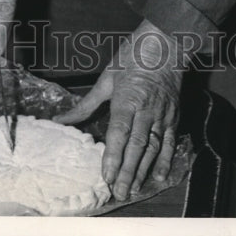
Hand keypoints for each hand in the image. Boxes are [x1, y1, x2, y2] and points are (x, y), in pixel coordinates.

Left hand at [54, 20, 184, 200]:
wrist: (165, 43)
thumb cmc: (132, 57)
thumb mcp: (107, 78)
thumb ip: (86, 104)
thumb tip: (61, 120)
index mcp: (128, 98)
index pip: (119, 132)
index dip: (113, 155)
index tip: (106, 175)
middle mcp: (147, 109)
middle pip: (136, 145)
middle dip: (126, 170)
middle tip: (118, 192)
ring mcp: (162, 114)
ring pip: (153, 147)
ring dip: (143, 170)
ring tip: (133, 189)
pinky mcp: (174, 115)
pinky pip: (170, 141)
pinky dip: (166, 159)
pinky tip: (159, 176)